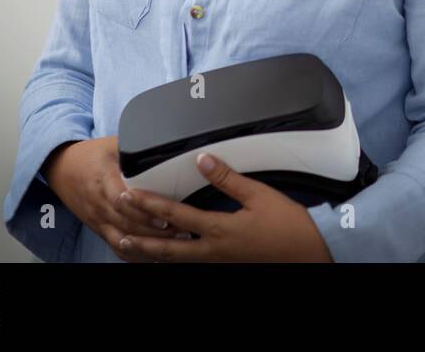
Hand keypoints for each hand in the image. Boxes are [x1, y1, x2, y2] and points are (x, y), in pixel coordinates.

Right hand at [44, 135, 192, 258]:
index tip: (165, 214)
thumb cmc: (91, 155)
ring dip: (147, 245)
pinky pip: (115, 246)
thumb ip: (136, 147)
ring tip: (173, 243)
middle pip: (125, 223)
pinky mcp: (98, 228)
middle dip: (153, 231)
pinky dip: (134, 255)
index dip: (143, 210)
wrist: (61, 168)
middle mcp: (98, 204)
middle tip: (181, 231)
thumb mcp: (112, 144)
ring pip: (122, 239)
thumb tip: (166, 143)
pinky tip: (153, 256)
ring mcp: (97, 219)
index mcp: (102, 180)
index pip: (121, 200)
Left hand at [115, 152, 334, 261]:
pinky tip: (166, 252)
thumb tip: (202, 161)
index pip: (175, 215)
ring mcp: (218, 261)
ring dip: (151, 252)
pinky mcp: (225, 264)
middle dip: (139, 239)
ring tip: (131, 245)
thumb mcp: (259, 195)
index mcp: (219, 230)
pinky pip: (191, 263)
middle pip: (166, 248)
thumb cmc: (288, 225)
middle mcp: (212, 250)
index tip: (129, 195)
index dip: (149, 204)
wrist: (308, 252)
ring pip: (175, 260)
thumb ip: (228, 178)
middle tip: (116, 231)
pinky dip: (172, 258)